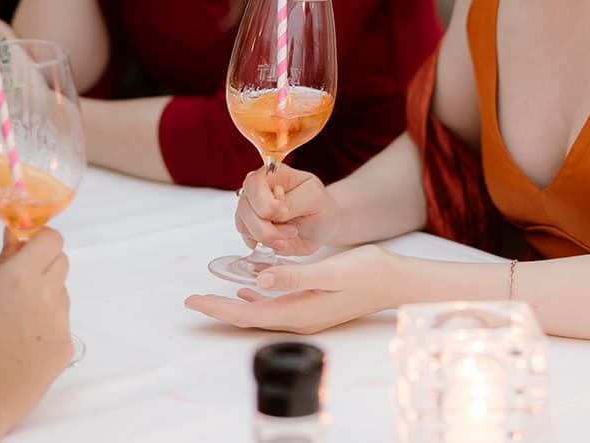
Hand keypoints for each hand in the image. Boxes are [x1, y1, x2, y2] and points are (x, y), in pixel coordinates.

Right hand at [0, 229, 72, 440]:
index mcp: (21, 277)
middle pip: (61, 263)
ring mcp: (61, 322)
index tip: (28, 251)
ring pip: (62, 294)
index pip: (52, 239)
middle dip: (44, 267)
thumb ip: (3, 261)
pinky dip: (48, 327)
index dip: (41, 243)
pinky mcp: (67, 346)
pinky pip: (62, 324)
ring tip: (18, 322)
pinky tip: (26, 344)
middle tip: (21, 287)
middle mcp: (47, 295)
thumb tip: (15, 235)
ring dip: (47, 298)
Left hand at [184, 245, 395, 334]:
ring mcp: (307, 315)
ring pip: (261, 313)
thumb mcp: (331, 270)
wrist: (396, 281)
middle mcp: (300, 319)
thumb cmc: (367, 271)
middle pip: (250, 317)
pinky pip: (275, 307)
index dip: (219, 307)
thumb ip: (295, 277)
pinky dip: (257, 298)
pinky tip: (250, 287)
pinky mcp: (313, 307)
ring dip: (236, 305)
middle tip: (192, 299)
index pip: (249, 314)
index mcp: (300, 312)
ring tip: (212, 296)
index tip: (193, 300)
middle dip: (220, 308)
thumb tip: (261, 281)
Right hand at [235, 162, 339, 256]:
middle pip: (245, 209)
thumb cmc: (318, 206)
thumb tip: (273, 209)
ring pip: (244, 227)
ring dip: (269, 238)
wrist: (321, 225)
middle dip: (269, 228)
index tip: (285, 213)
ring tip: (290, 234)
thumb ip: (292, 201)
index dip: (267, 204)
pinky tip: (281, 241)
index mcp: (271, 173)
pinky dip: (266, 245)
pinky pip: (248, 240)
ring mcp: (250, 209)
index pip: (254, 184)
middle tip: (292, 230)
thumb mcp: (314, 198)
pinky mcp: (249, 228)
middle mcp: (255, 190)